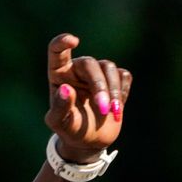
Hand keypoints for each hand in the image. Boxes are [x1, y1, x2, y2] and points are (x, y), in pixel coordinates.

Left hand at [44, 33, 129, 162]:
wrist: (89, 140)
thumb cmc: (69, 130)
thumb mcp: (60, 123)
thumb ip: (59, 108)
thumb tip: (66, 89)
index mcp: (59, 74)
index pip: (57, 50)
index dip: (63, 42)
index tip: (73, 41)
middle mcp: (77, 69)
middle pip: (90, 63)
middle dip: (99, 85)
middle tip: (103, 107)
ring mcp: (97, 73)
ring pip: (109, 68)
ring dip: (112, 90)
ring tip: (111, 112)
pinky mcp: (115, 80)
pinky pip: (124, 75)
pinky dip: (122, 91)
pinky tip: (116, 108)